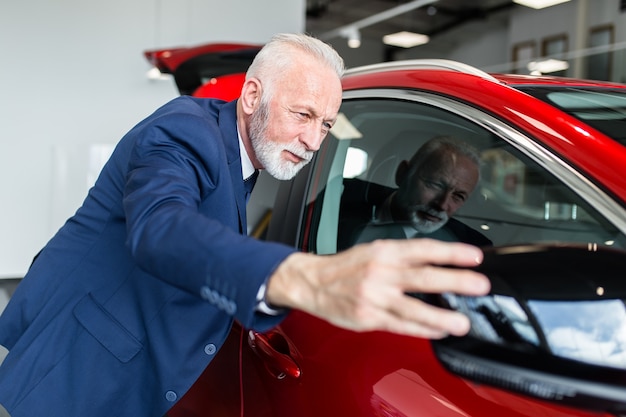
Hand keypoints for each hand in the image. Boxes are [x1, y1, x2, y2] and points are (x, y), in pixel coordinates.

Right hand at [266, 239, 489, 338]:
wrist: (311, 282)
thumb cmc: (345, 267)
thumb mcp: (373, 250)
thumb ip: (402, 257)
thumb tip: (438, 264)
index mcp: (383, 252)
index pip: (423, 249)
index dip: (451, 252)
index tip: (474, 256)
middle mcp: (380, 273)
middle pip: (422, 278)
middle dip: (454, 282)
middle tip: (479, 286)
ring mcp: (374, 297)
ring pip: (412, 309)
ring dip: (441, 316)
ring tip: (462, 322)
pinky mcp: (368, 318)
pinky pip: (400, 326)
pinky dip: (421, 330)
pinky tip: (438, 331)